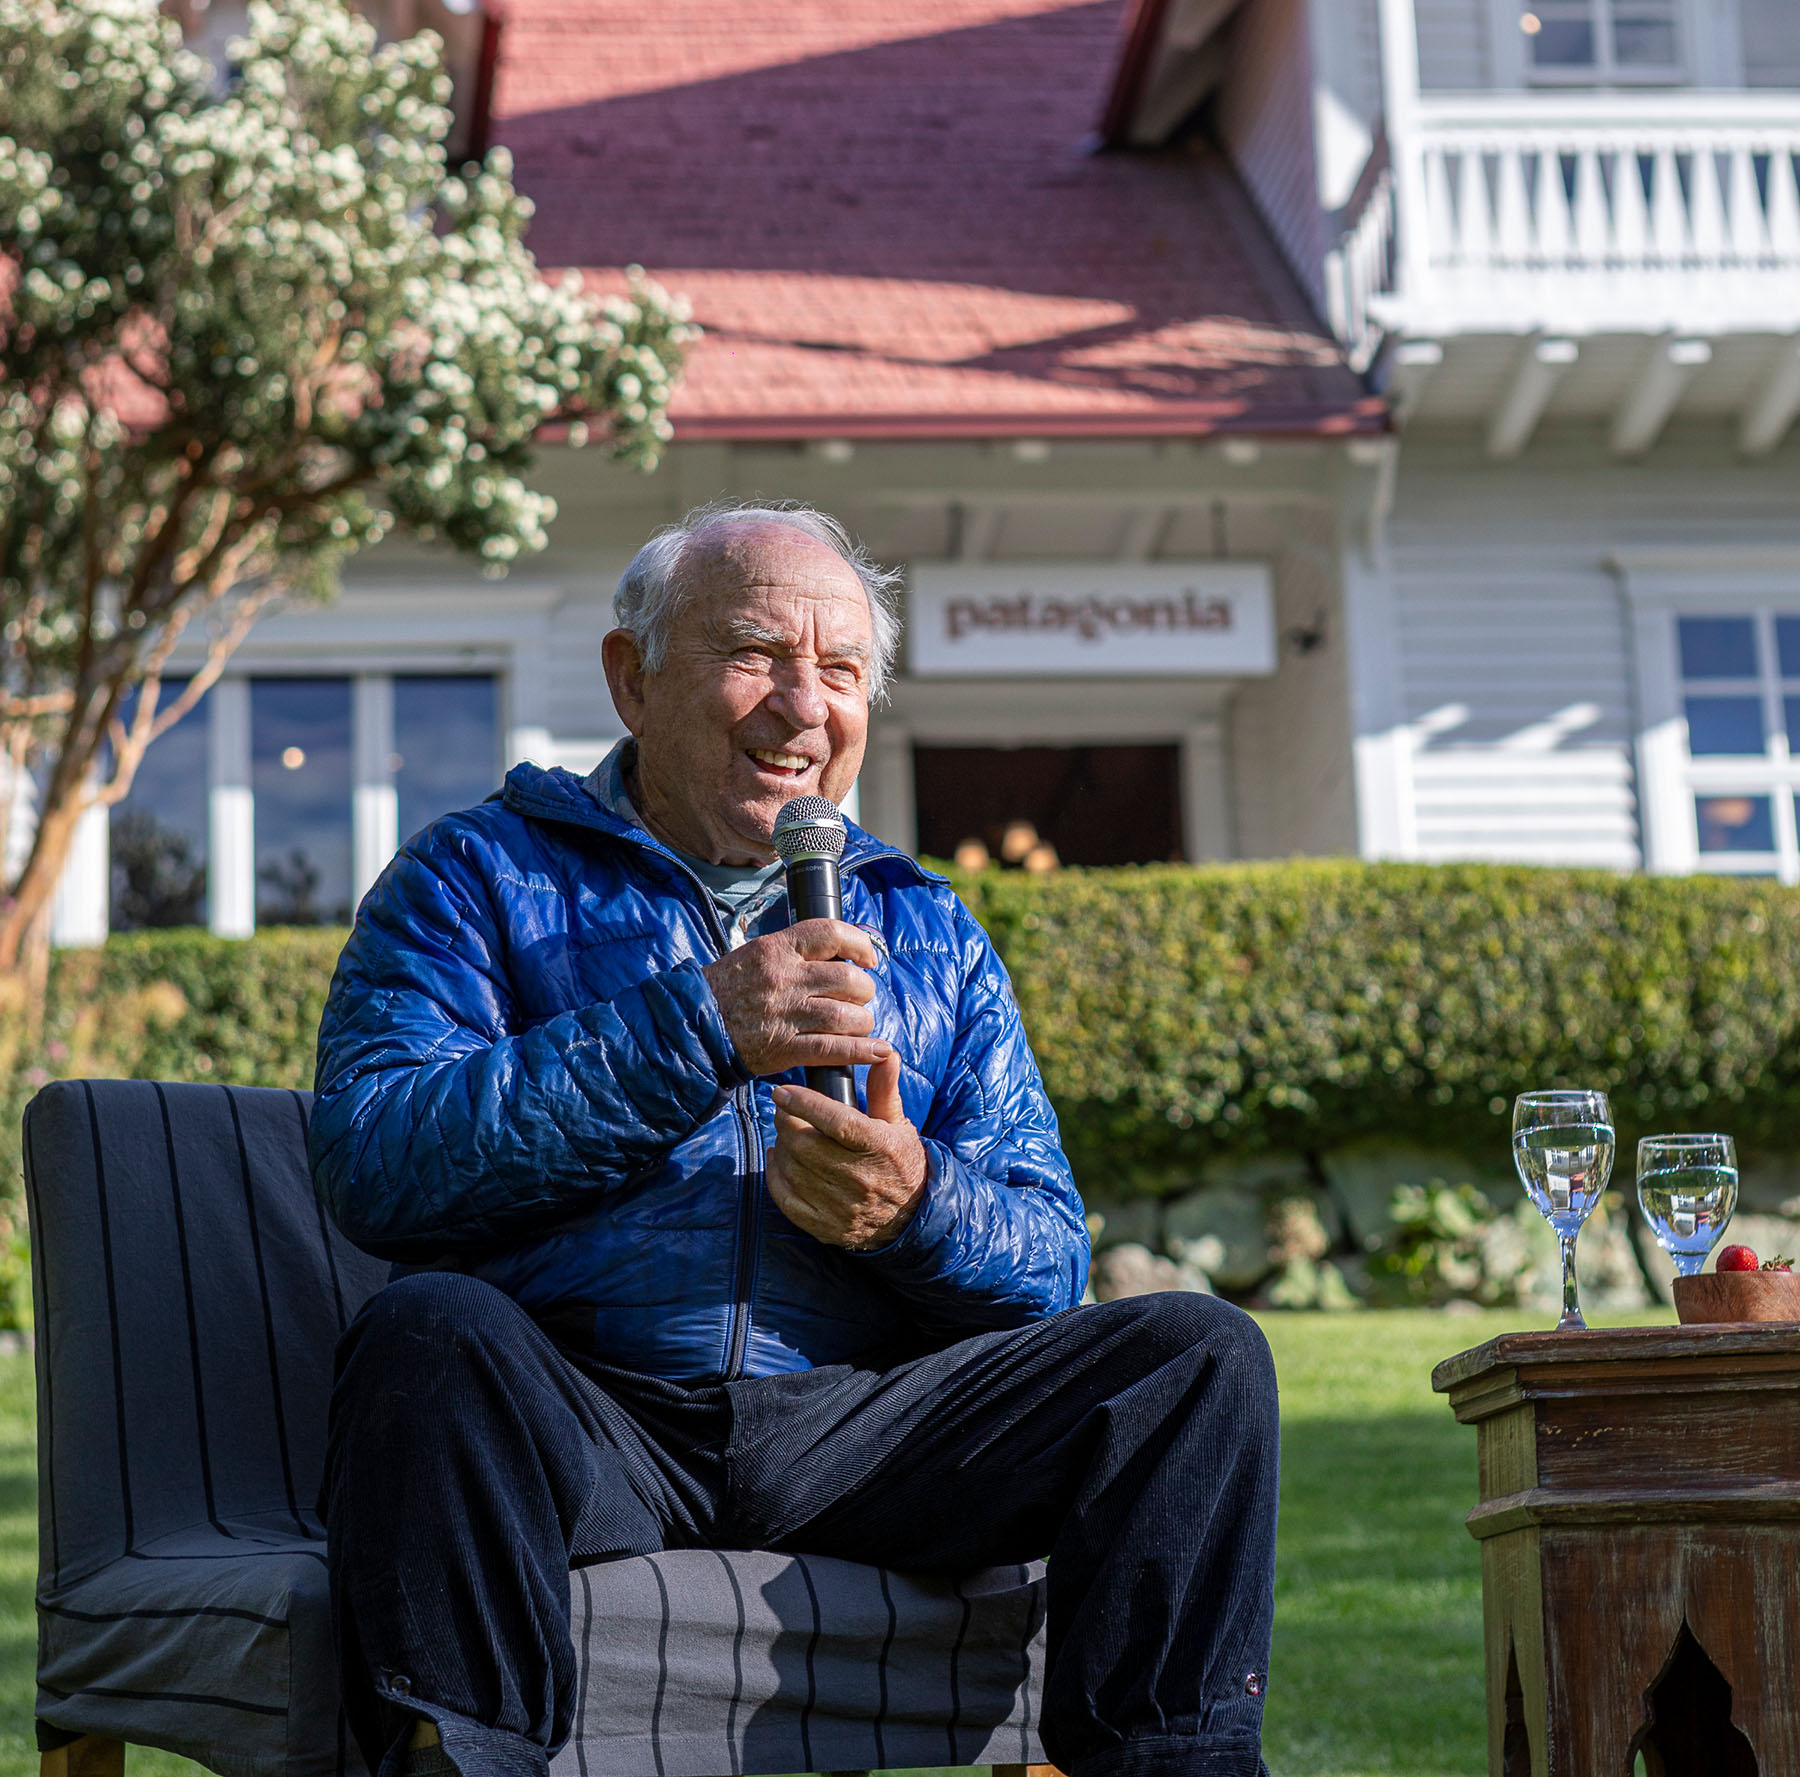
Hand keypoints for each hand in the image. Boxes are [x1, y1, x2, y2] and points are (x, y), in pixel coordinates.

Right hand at [702, 919, 884, 1076]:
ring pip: (846, 1015)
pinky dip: (862, 1050)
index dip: (859, 943)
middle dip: (864, 990)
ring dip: (862, 1021)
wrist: (690, 1025)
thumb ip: (793, 952)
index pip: (831, 933)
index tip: (867, 958)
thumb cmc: (725, 989)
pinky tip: (877, 1050)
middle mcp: (784, 979)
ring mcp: (786, 1015)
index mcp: (776, 949)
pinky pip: (834, 1049)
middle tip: (859, 998)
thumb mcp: (754, 955)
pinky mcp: (784, 1048)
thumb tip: (837, 951)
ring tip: (858, 1024)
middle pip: (848, 978)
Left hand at [768, 1050, 927, 1250]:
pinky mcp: (823, 1226)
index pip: (838, 1122)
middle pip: (807, 1145)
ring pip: (793, 1168)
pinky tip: (778, 1157)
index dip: (805, 1104)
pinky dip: (775, 1174)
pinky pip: (786, 1198)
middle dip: (786, 1121)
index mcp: (880, 1148)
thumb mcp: (898, 1124)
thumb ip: (885, 1089)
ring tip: (787, 1132)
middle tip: (783, 1109)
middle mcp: (860, 1179)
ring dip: (782, 1145)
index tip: (783, 1090)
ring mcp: (840, 1207)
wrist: (908, 1219)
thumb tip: (885, 1053)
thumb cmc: (900, 1162)